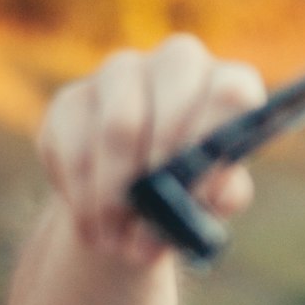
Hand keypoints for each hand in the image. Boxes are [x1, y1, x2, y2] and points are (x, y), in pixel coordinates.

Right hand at [37, 36, 265, 264]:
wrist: (130, 209)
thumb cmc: (188, 197)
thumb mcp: (215, 201)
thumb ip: (224, 193)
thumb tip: (218, 190)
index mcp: (229, 84)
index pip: (231, 94)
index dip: (211, 141)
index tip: (193, 189)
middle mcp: (178, 64)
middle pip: (172, 94)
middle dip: (161, 162)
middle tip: (150, 219)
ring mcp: (122, 72)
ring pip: (118, 126)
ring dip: (116, 193)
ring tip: (115, 241)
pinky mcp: (72, 98)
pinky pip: (74, 145)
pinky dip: (82, 194)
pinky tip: (90, 221)